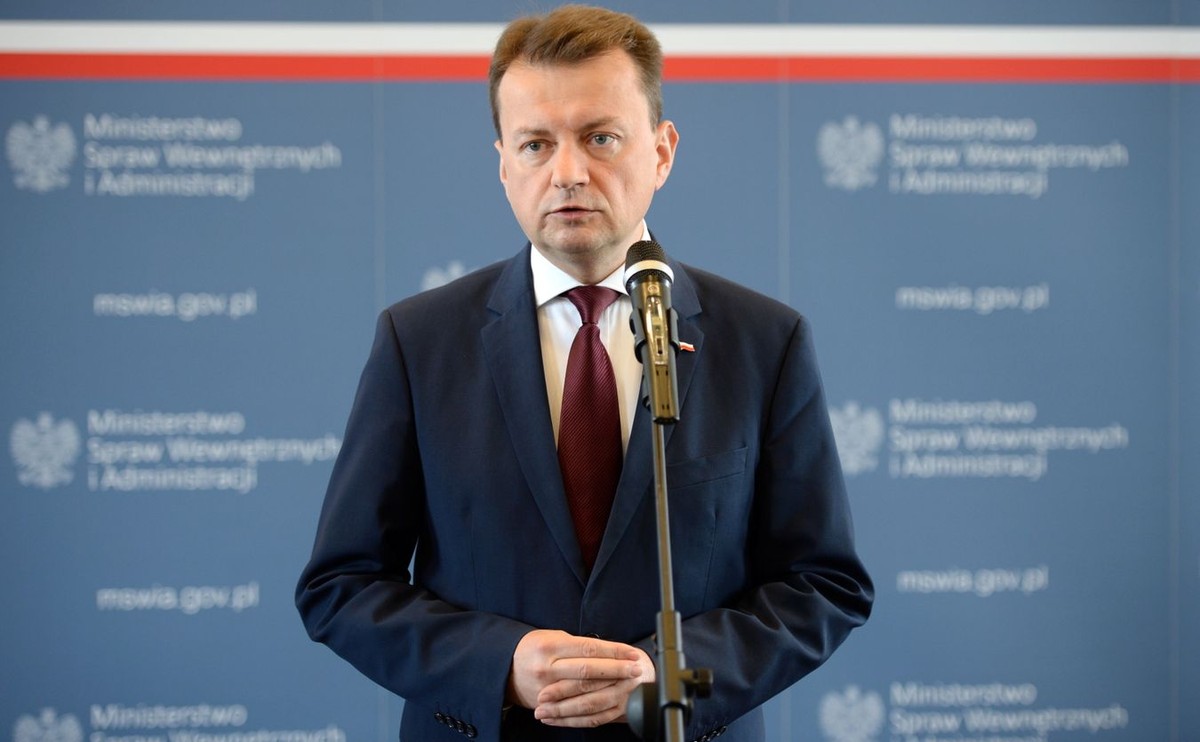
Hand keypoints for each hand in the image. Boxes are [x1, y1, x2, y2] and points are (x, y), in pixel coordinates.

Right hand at [507, 629, 654, 727]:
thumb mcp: (554, 637)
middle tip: (636, 669)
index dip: (614, 652)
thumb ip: (578, 645)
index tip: (632, 654)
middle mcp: (547, 667)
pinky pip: (573, 709)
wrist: (505, 668)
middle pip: (589, 670)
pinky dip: (594, 707)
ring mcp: (546, 688)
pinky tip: (609, 702)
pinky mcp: (545, 704)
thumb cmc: (534, 648)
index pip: (589, 649)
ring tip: (628, 684)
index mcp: (551, 646)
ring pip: (583, 691)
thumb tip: (610, 651)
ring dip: (609, 688)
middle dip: (617, 670)